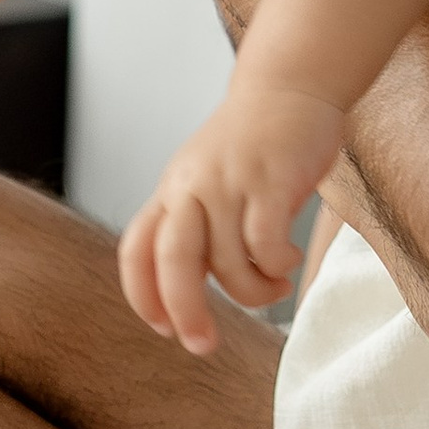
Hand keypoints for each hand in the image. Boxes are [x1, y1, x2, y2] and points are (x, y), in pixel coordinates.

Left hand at [118, 79, 346, 351]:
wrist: (292, 83)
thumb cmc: (255, 141)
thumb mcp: (208, 180)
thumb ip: (197, 226)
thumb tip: (194, 288)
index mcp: (172, 191)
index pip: (136, 251)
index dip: (142, 296)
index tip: (164, 329)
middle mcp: (193, 187)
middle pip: (173, 262)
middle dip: (186, 312)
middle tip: (204, 345)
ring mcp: (231, 181)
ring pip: (229, 262)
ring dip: (254, 291)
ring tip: (275, 286)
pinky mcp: (272, 179)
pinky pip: (266, 243)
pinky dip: (277, 265)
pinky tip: (289, 261)